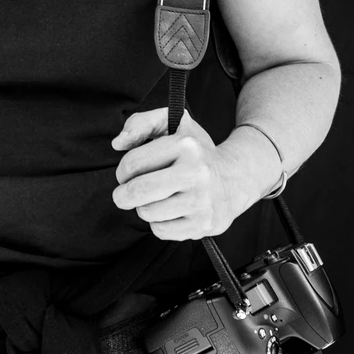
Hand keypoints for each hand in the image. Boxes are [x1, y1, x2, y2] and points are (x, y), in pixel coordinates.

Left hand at [111, 107, 243, 239]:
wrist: (236, 177)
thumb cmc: (195, 151)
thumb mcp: (173, 124)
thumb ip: (140, 123)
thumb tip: (118, 143)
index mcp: (186, 146)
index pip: (132, 163)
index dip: (122, 171)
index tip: (128, 174)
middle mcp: (196, 173)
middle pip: (138, 191)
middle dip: (122, 195)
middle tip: (125, 194)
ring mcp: (202, 201)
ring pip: (147, 213)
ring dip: (143, 208)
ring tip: (156, 199)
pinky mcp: (203, 224)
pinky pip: (161, 231)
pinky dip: (158, 223)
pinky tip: (170, 211)